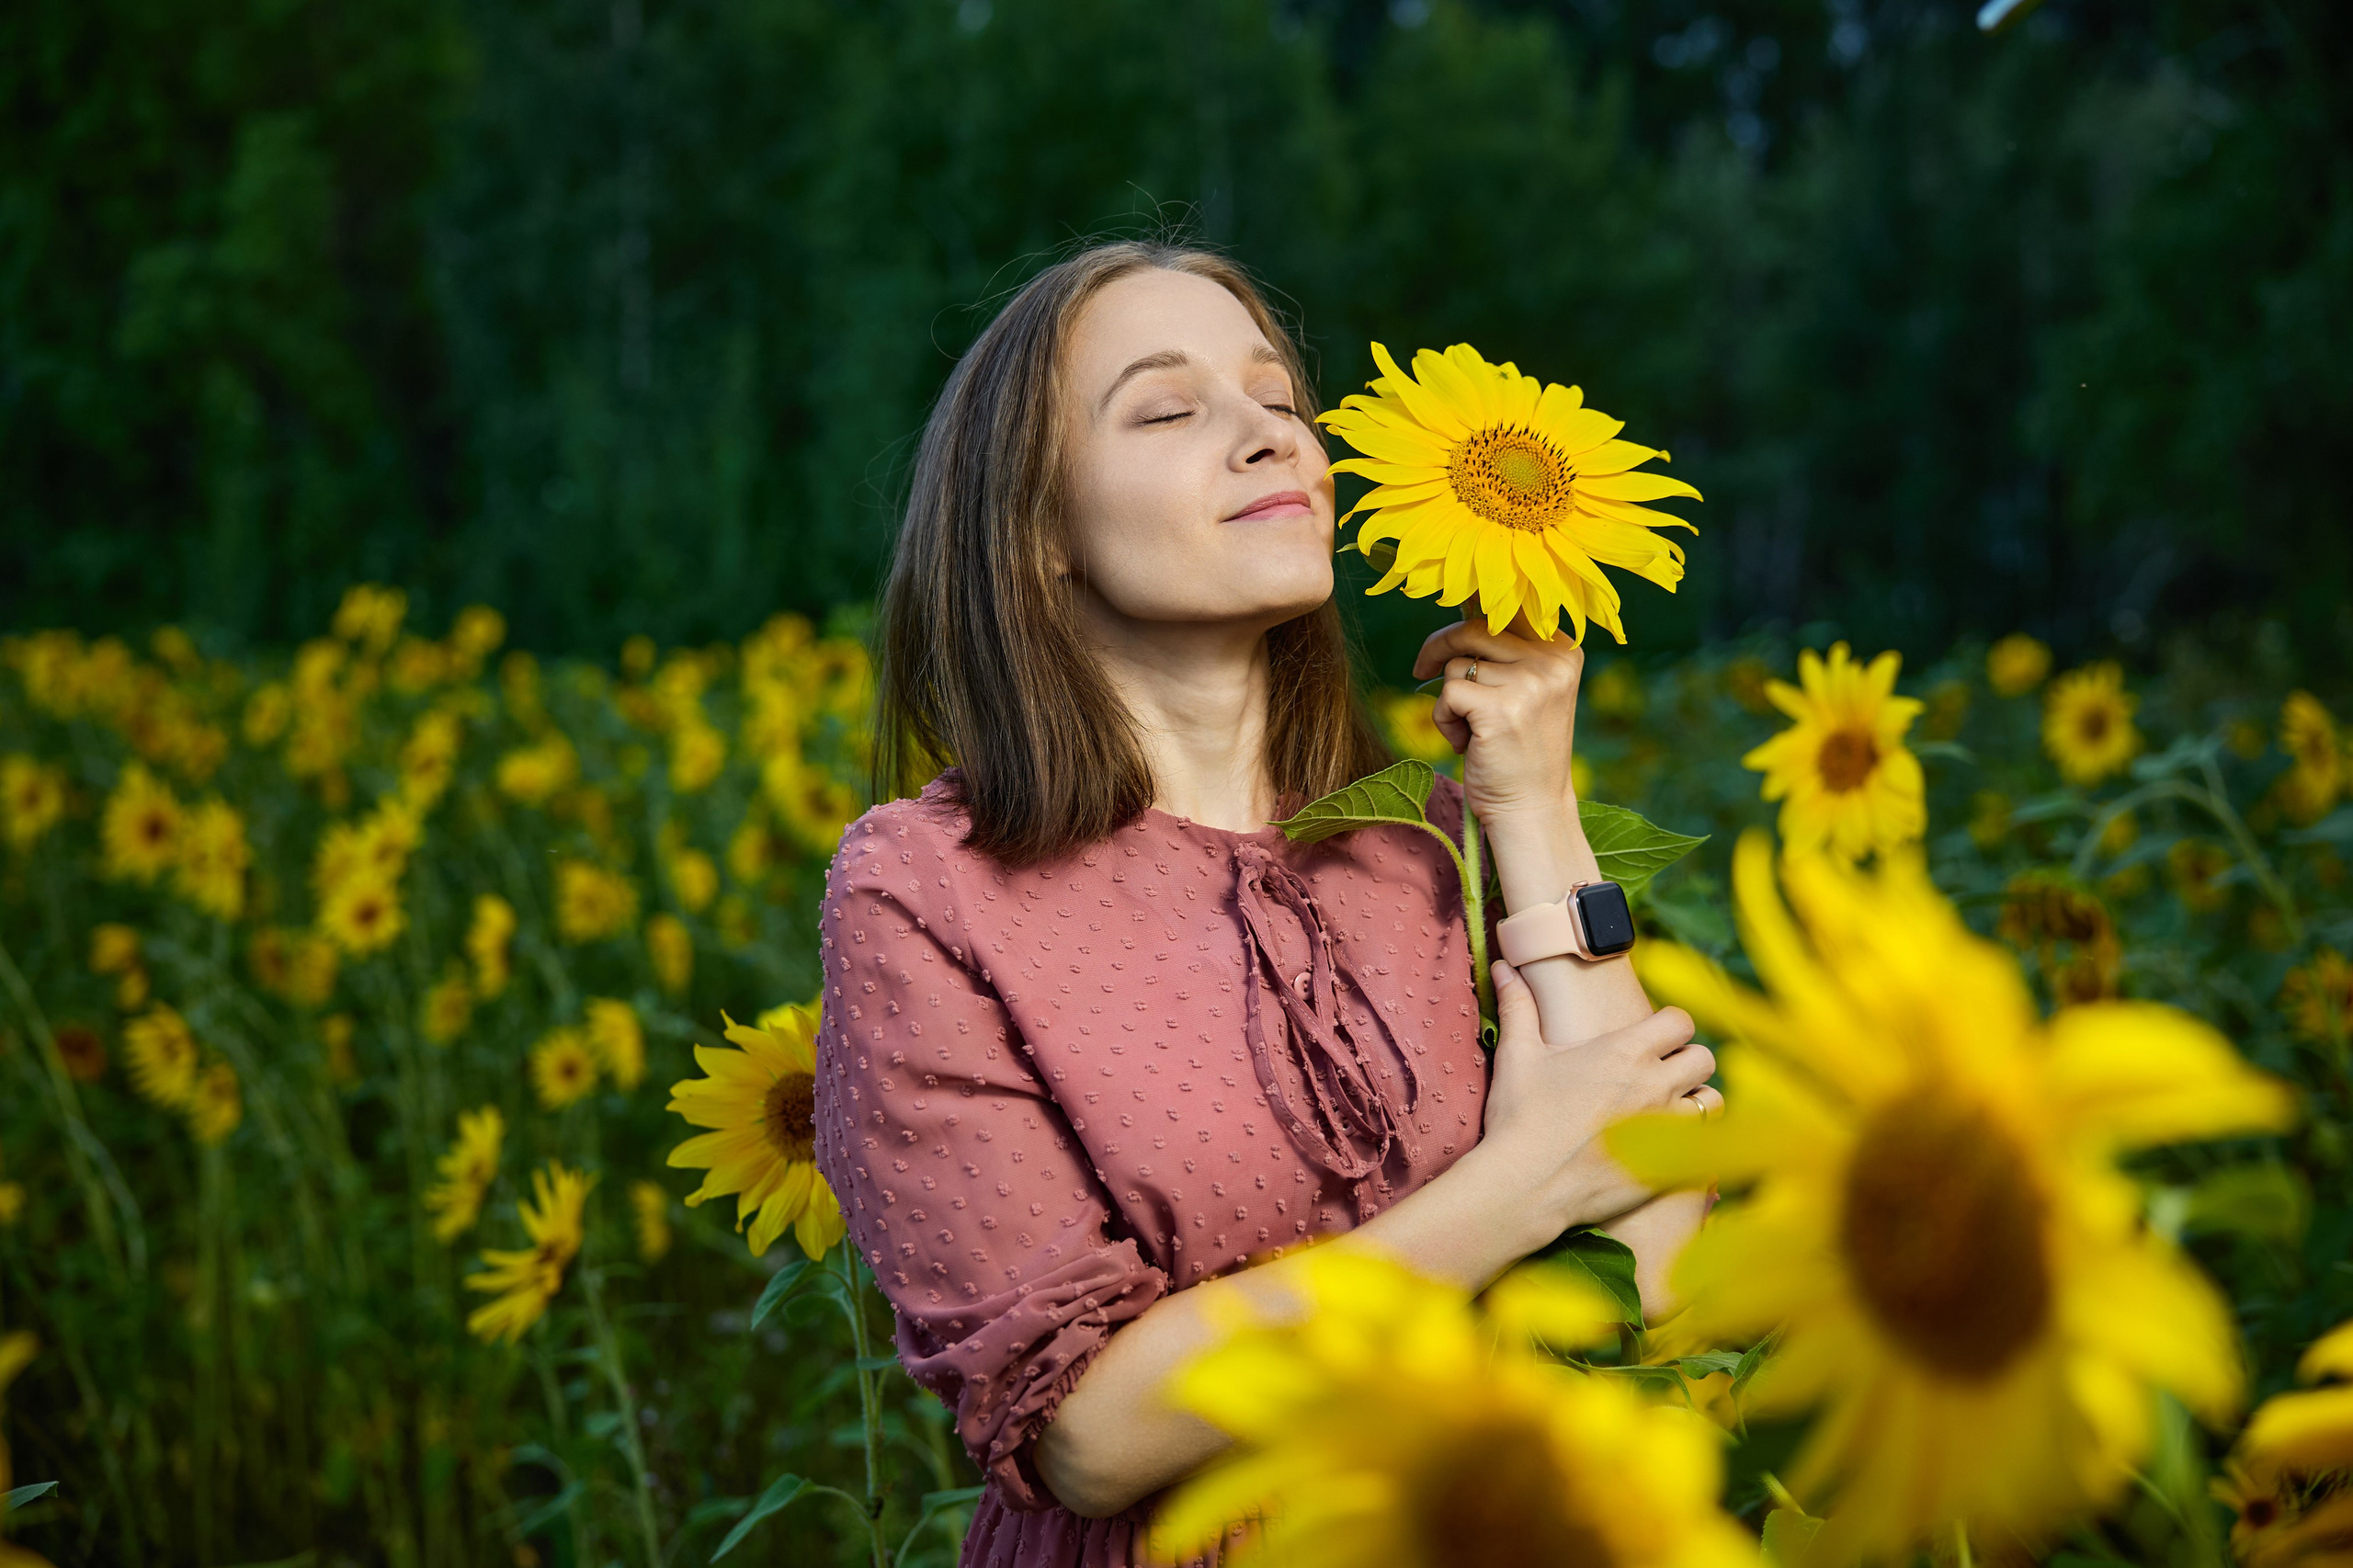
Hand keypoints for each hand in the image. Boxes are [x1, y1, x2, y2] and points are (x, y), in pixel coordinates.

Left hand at [1410, 617, 1584, 827]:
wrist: (1532, 809)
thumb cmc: (1521, 751)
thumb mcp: (1528, 692)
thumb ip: (1506, 654)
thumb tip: (1457, 617)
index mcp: (1564, 649)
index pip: (1502, 612)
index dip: (1465, 626)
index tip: (1445, 647)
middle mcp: (1552, 660)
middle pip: (1474, 628)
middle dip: (1438, 648)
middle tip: (1420, 670)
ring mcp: (1528, 683)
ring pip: (1457, 664)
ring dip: (1450, 699)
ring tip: (1472, 732)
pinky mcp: (1499, 708)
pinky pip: (1447, 692)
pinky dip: (1443, 719)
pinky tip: (1466, 744)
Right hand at [1469, 958, 1719, 1244]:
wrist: (1525, 1186)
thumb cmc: (1520, 1118)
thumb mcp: (1517, 1056)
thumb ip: (1518, 1006)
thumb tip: (1502, 966)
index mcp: (1624, 1052)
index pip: (1681, 1021)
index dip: (1670, 1026)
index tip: (1654, 1037)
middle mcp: (1655, 1085)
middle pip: (1704, 1058)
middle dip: (1687, 1061)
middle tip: (1663, 1073)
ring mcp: (1666, 1129)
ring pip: (1713, 1102)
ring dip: (1696, 1101)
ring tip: (1672, 1108)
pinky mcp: (1669, 1167)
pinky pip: (1705, 1145)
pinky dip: (1693, 1142)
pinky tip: (1668, 1144)